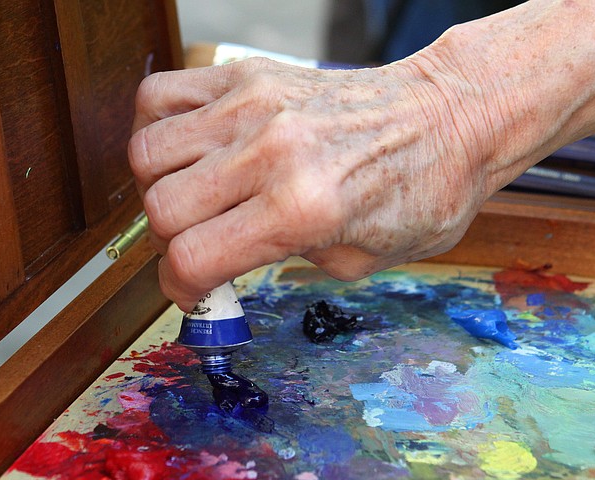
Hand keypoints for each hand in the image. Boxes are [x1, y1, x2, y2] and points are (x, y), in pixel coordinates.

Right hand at [129, 56, 499, 310]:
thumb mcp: (360, 261)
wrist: (448, 117)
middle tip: (198, 247)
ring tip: (191, 199)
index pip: (192, 258)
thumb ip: (282, 264)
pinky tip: (185, 153)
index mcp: (304, 207)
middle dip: (170, 244)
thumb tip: (225, 264)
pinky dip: (155, 130)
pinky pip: (159, 97)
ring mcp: (253, 105)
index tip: (192, 290)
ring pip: (147, 152)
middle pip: (161, 208)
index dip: (180, 289)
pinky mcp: (247, 74)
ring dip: (158, 189)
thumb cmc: (419, 190)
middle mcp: (271, 151)